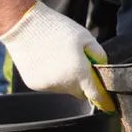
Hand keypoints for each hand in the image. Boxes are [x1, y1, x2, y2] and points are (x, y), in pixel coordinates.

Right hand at [0, 1, 114, 112]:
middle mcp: (63, 83)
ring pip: (65, 89)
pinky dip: (53, 77)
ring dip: (67, 79)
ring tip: (59, 58)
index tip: (108, 105)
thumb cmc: (56, 28)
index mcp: (79, 72)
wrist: (23, 25)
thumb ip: (98, 55)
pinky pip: (50, 85)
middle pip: (80, 92)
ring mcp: (47, 86)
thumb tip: (101, 67)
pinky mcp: (34, 85)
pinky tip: (47, 61)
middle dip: (83, 83)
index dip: (104, 100)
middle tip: (79, 64)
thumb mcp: (85, 37)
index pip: (96, 95)